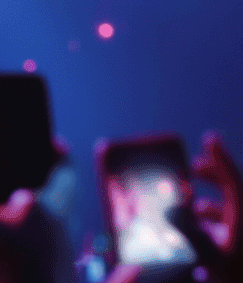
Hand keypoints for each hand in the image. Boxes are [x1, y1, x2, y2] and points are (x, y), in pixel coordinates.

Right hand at [0, 156, 75, 282]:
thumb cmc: (13, 263)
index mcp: (52, 204)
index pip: (65, 170)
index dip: (60, 154)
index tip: (53, 141)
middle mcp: (62, 223)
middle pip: (62, 192)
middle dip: (46, 180)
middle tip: (27, 169)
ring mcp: (62, 248)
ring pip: (56, 218)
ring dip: (40, 209)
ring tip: (13, 202)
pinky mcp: (57, 268)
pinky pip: (49, 241)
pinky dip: (35, 233)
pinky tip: (14, 240)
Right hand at [99, 133, 239, 282]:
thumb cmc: (237, 276)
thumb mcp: (210, 256)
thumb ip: (188, 231)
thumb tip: (171, 209)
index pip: (234, 179)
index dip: (220, 157)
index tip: (209, 138)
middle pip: (236, 190)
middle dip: (214, 176)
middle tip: (194, 169)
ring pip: (234, 208)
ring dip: (213, 202)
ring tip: (193, 205)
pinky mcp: (241, 249)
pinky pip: (233, 225)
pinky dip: (217, 221)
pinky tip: (201, 232)